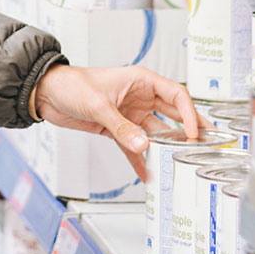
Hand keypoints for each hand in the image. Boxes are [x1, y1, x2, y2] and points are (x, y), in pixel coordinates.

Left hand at [31, 64, 201, 181]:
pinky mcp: (117, 128)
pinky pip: (134, 145)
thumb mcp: (99, 105)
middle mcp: (139, 96)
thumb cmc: (72, 84)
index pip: (176, 95)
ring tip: (180, 162)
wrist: (47, 94)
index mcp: (141, 80)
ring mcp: (130, 113)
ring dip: (166, 148)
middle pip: (173, 114)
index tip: (195, 133)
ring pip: (156, 132)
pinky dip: (140, 159)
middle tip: (207, 144)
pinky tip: (147, 173)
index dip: (190, 114)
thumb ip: (121, 127)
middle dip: (191, 129)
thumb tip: (143, 145)